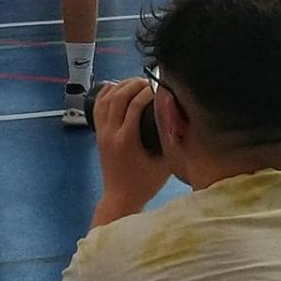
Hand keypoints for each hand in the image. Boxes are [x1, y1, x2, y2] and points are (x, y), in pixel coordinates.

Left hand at [90, 79, 171, 224]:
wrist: (120, 198)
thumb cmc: (144, 184)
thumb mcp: (164, 164)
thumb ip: (172, 142)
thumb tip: (182, 120)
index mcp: (126, 139)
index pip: (135, 104)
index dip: (148, 91)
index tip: (160, 88)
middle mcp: (110, 133)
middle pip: (119, 96)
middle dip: (135, 84)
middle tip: (150, 82)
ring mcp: (101, 132)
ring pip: (107, 98)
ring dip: (121, 86)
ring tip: (137, 83)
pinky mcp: (98, 133)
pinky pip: (98, 106)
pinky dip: (107, 93)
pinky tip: (117, 87)